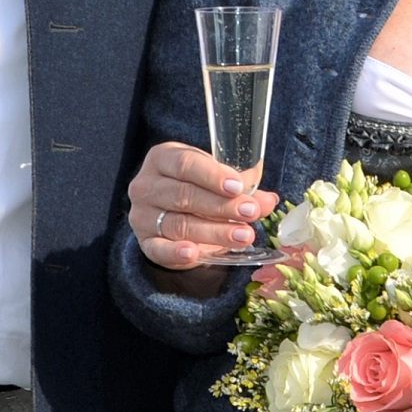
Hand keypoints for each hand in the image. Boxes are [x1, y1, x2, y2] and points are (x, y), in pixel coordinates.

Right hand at [126, 142, 275, 293]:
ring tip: (244, 236)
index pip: (185, 164)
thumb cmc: (197, 188)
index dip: (212, 175)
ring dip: (214, 231)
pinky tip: (194, 253)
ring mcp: (142, 215)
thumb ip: (243, 188)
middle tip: (251, 212)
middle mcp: (146, 185)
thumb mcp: (218, 181)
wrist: (172, 214)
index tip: (238, 187)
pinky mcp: (145, 242)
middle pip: (184, 195)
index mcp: (162, 158)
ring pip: (179, 224)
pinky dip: (176, 252)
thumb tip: (269, 201)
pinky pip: (159, 249)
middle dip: (221, 206)